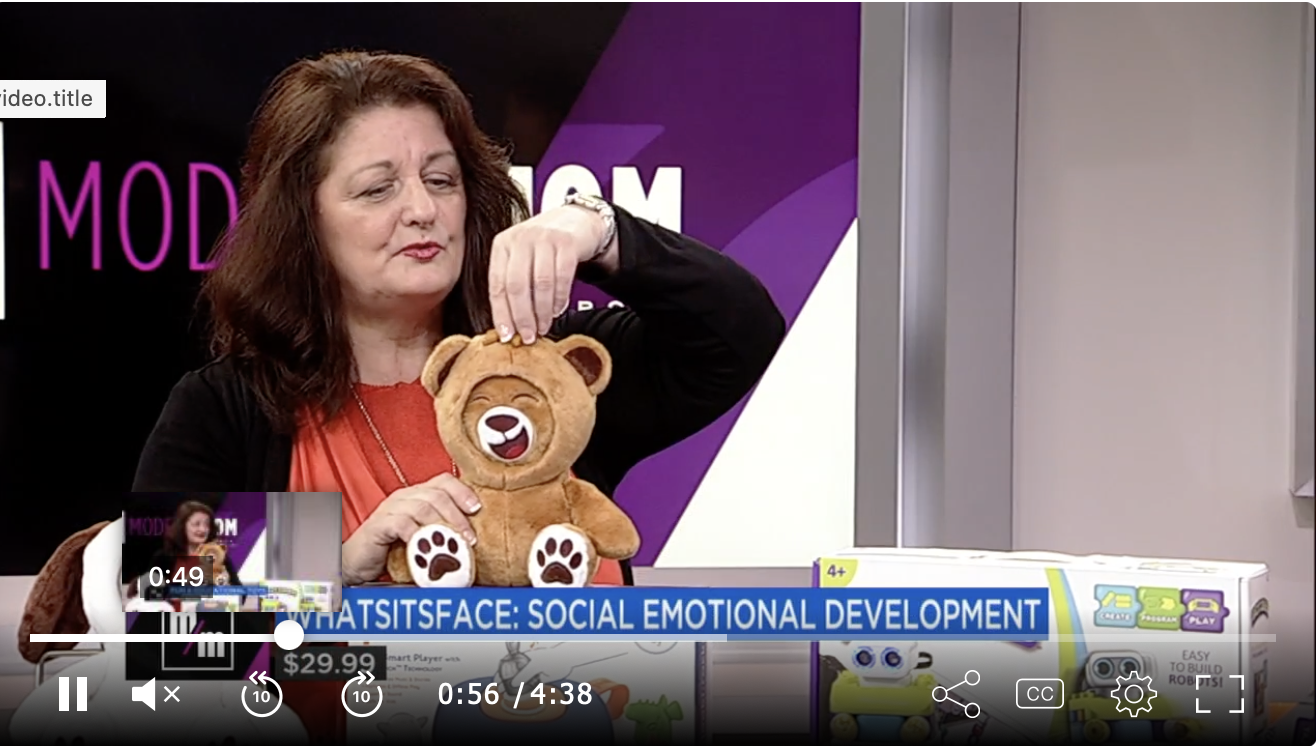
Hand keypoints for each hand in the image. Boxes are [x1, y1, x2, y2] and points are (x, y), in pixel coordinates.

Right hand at [340, 473, 481, 585]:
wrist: (357, 562)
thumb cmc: (392, 550)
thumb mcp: (422, 536)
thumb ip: (441, 530)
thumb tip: (472, 537)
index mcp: (416, 495)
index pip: (443, 481)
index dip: (462, 491)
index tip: (478, 508)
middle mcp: (404, 497)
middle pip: (437, 494)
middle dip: (457, 515)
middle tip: (470, 536)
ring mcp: (390, 509)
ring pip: (423, 507)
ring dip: (443, 526)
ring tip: (455, 544)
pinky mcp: (379, 525)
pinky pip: (403, 524)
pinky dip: (418, 535)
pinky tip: (428, 548)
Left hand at [488, 204, 613, 343]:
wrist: (576, 221)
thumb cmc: (544, 245)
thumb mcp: (521, 257)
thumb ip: (512, 283)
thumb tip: (508, 325)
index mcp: (502, 244)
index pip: (497, 284)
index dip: (501, 313)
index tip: (506, 334)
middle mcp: (521, 238)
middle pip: (516, 286)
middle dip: (522, 317)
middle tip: (527, 336)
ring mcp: (544, 238)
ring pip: (540, 284)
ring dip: (542, 312)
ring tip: (543, 327)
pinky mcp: (567, 242)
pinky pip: (562, 277)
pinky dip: (560, 299)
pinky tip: (557, 310)